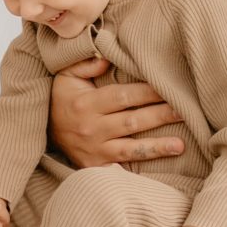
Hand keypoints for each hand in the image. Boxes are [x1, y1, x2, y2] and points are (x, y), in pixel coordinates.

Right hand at [48, 56, 184, 168]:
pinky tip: (159, 169)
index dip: (147, 92)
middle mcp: (92, 128)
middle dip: (160, 115)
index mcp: (87, 103)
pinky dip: (140, 169)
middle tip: (185, 110)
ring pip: (132, 148)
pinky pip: (122, 168)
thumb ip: (85, 64)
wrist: (41, 133)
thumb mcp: (66, 77)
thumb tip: (107, 57)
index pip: (123, 96)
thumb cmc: (61, 100)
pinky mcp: (97, 167)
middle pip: (133, 121)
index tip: (168, 86)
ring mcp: (95, 150)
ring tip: (180, 145)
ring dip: (158, 146)